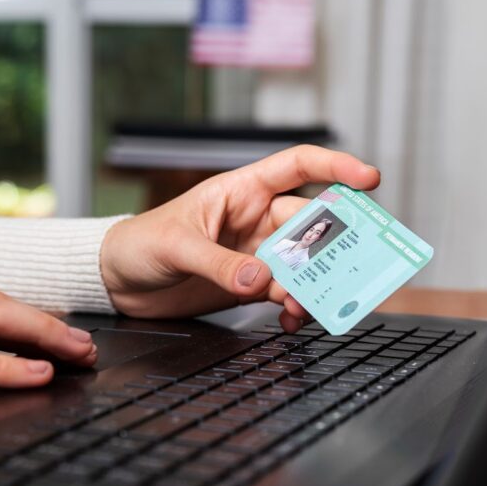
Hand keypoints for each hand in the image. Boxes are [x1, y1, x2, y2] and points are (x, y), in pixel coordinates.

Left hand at [100, 145, 379, 330]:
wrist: (117, 280)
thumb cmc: (140, 243)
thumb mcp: (175, 246)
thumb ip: (218, 263)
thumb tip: (261, 279)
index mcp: (240, 191)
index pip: (297, 166)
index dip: (336, 166)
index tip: (369, 179)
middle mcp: (255, 219)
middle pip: (310, 225)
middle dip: (331, 246)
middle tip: (346, 266)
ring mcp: (255, 253)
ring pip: (303, 264)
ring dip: (312, 284)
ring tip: (305, 306)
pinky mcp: (249, 285)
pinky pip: (285, 294)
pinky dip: (293, 308)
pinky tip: (289, 320)